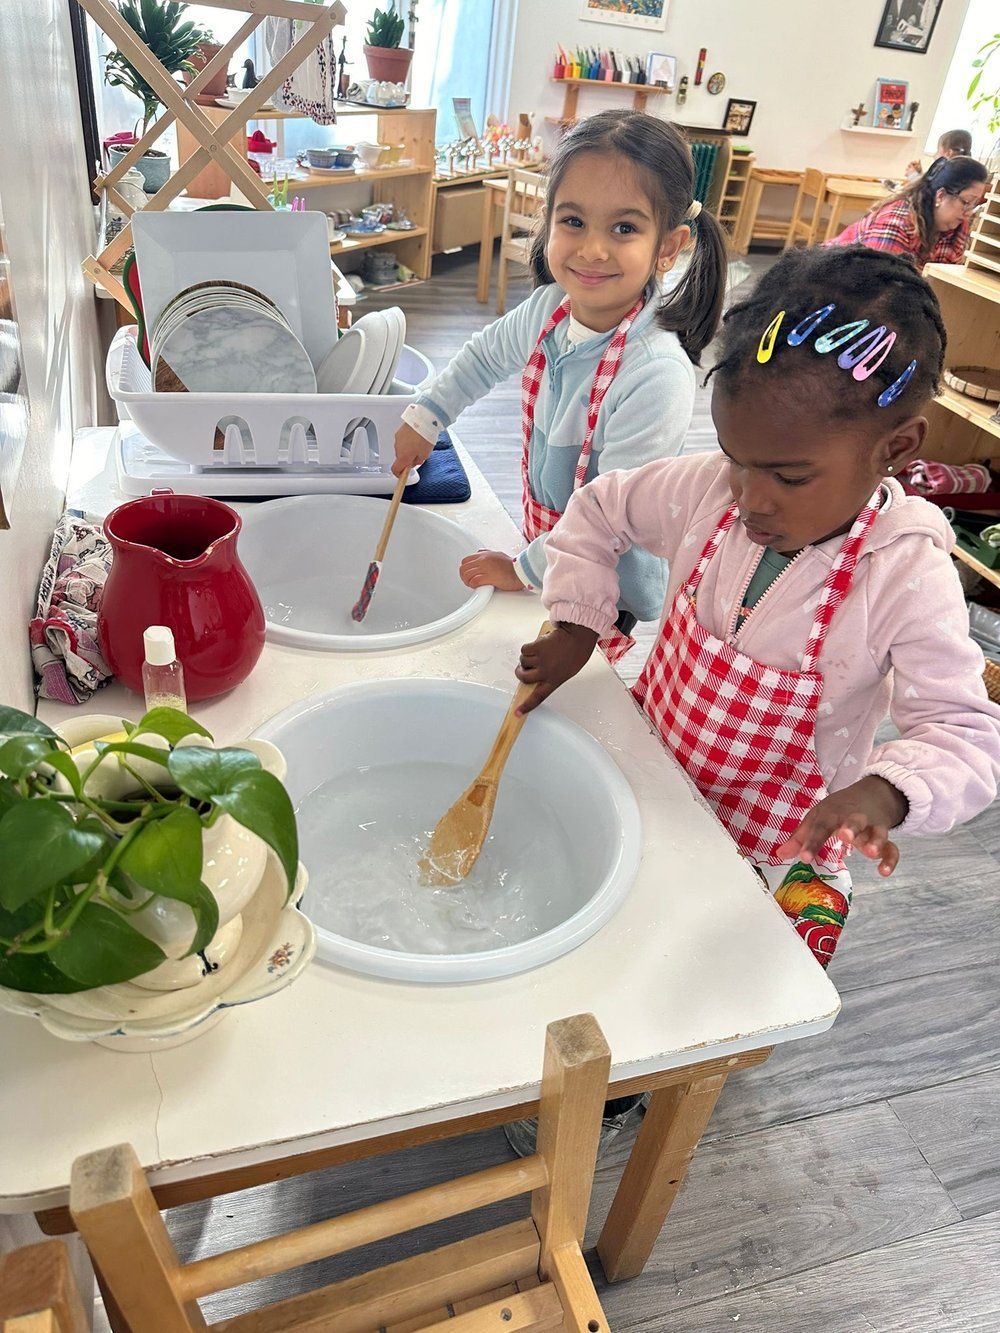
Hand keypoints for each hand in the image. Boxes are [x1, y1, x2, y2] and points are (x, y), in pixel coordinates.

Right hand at [392, 422, 433, 477]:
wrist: (423, 420)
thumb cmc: (425, 437)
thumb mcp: (425, 454)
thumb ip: (418, 460)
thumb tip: (415, 461)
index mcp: (403, 457)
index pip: (395, 469)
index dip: (399, 474)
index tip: (403, 475)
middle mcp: (398, 448)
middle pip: (400, 458)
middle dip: (408, 459)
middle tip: (418, 456)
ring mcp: (397, 439)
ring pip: (401, 449)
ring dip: (408, 449)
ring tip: (419, 444)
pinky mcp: (399, 432)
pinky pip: (402, 440)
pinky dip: (407, 441)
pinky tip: (416, 437)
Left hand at [459, 550, 524, 590]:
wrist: (522, 571)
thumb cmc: (512, 565)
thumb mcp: (497, 554)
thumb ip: (487, 553)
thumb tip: (479, 552)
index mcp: (484, 554)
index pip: (465, 561)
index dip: (465, 570)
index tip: (469, 575)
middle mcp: (483, 560)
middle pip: (463, 568)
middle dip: (464, 577)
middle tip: (469, 582)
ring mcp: (485, 568)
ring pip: (467, 575)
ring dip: (468, 582)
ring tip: (473, 585)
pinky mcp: (489, 577)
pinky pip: (474, 581)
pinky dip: (473, 585)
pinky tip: (478, 587)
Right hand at [515, 621, 599, 714]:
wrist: (578, 637)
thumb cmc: (575, 653)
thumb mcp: (565, 671)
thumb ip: (550, 677)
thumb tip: (533, 675)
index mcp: (555, 681)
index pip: (538, 697)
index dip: (526, 706)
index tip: (517, 713)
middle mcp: (546, 672)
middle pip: (524, 678)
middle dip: (520, 672)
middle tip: (521, 669)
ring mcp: (541, 660)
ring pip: (523, 661)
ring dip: (526, 656)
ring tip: (538, 652)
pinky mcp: (537, 648)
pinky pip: (524, 649)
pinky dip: (528, 647)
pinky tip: (538, 644)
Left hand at [774, 776, 907, 877]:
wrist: (871, 794)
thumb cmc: (838, 810)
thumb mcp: (818, 818)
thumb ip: (800, 837)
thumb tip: (780, 855)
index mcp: (832, 813)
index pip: (820, 827)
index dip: (811, 842)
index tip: (804, 858)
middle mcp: (853, 818)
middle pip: (853, 820)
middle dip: (850, 828)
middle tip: (845, 837)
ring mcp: (872, 826)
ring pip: (877, 832)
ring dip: (874, 841)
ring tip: (870, 852)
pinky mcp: (886, 836)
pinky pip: (892, 848)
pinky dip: (891, 859)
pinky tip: (884, 872)